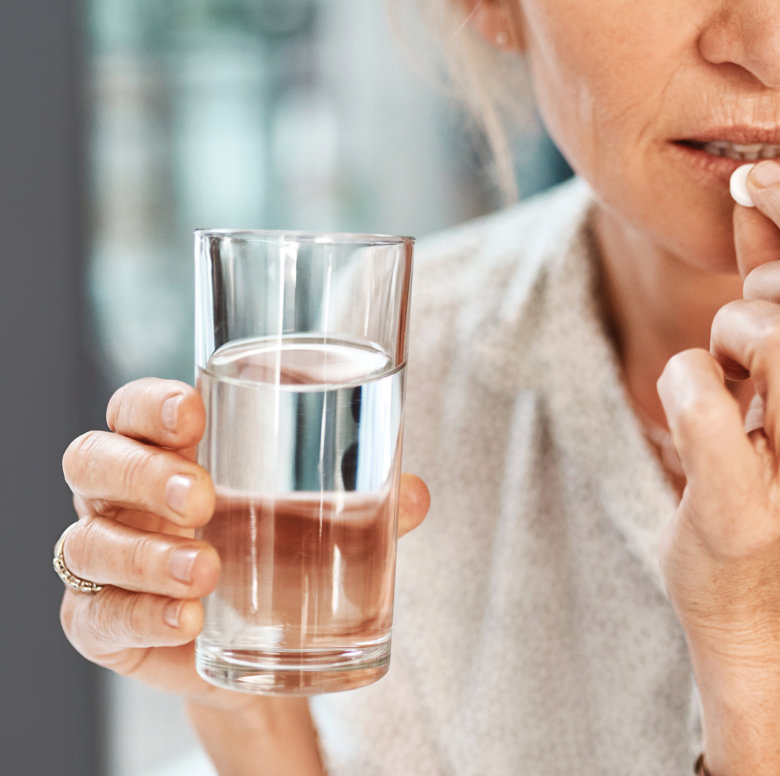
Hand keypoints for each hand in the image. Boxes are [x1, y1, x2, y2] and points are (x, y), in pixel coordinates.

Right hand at [59, 377, 430, 712]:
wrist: (262, 649)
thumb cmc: (280, 549)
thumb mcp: (322, 519)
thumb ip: (367, 501)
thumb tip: (416, 494)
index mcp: (165, 450)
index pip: (131, 408)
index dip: (149, 404)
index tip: (193, 412)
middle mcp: (119, 497)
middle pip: (92, 461)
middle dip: (143, 474)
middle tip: (204, 497)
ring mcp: (101, 560)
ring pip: (89, 543)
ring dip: (147, 555)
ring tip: (209, 571)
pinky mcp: (98, 623)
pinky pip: (96, 616)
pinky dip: (140, 615)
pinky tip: (185, 619)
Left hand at [657, 161, 779, 774]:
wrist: (771, 616)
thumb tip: (756, 195)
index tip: (755, 182)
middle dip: (761, 282)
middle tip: (740, 326)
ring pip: (776, 337)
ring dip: (727, 332)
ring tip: (725, 370)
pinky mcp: (747, 517)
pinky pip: (702, 402)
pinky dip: (681, 379)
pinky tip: (692, 401)